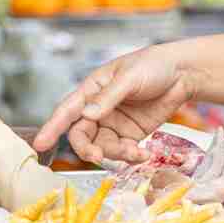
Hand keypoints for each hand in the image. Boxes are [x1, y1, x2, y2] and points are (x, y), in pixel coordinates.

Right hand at [33, 45, 197, 164]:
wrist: (183, 73)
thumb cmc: (153, 65)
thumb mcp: (129, 77)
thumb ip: (108, 98)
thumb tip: (87, 115)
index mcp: (92, 89)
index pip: (67, 111)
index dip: (52, 128)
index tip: (40, 144)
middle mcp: (99, 109)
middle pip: (82, 135)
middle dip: (87, 149)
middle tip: (97, 157)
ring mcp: (115, 124)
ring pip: (103, 147)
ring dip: (115, 154)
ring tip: (134, 152)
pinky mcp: (131, 135)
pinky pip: (123, 151)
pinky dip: (130, 156)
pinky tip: (143, 153)